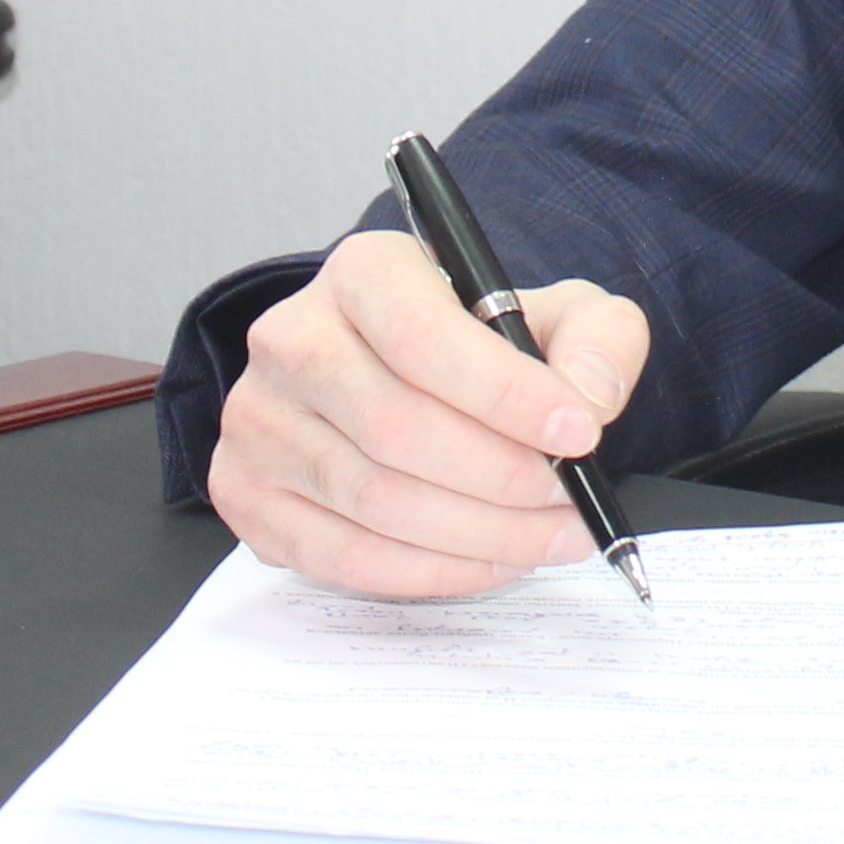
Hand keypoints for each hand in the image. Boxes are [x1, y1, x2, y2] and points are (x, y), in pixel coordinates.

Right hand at [204, 229, 649, 598]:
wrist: (414, 378)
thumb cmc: (483, 346)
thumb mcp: (561, 313)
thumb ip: (597, 341)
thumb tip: (590, 398)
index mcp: (364, 272)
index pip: (423, 338)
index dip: (507, 395)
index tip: (580, 432)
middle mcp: (292, 337)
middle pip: (397, 428)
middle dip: (501, 478)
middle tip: (569, 501)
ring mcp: (259, 419)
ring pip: (373, 499)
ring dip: (477, 534)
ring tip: (546, 537)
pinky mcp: (246, 492)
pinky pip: (341, 555)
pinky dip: (428, 572)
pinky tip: (488, 560)